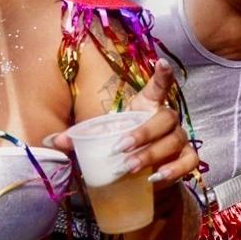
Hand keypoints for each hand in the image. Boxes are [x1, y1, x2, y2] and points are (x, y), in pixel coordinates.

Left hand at [48, 62, 199, 187]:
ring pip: (174, 141)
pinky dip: (175, 169)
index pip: (159, 86)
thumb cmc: (121, 146)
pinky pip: (188, 161)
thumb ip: (79, 138)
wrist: (142, 172)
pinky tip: (157, 177)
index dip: (162, 75)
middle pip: (166, 118)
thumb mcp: (101, 139)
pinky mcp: (186, 158)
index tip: (161, 63)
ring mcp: (180, 138)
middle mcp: (168, 118)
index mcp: (148, 105)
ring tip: (131, 167)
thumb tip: (51, 141)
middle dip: (143, 134)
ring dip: (152, 154)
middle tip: (120, 148)